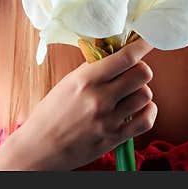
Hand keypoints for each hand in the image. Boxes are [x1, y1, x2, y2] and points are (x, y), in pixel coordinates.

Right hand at [2, 38, 156, 170]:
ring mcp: (109, 120)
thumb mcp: (67, 83)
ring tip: (130, 94)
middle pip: (142, 73)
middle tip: (132, 72)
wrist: (39, 148)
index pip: (125, 57)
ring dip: (141, 91)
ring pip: (146, 95)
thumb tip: (113, 52)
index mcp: (86, 80)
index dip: (142, 45)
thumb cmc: (50, 114)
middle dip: (140, 69)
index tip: (148, 39)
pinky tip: (139, 109)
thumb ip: (91, 68)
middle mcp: (100, 98)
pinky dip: (148, 112)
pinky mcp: (115, 138)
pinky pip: (147, 120)